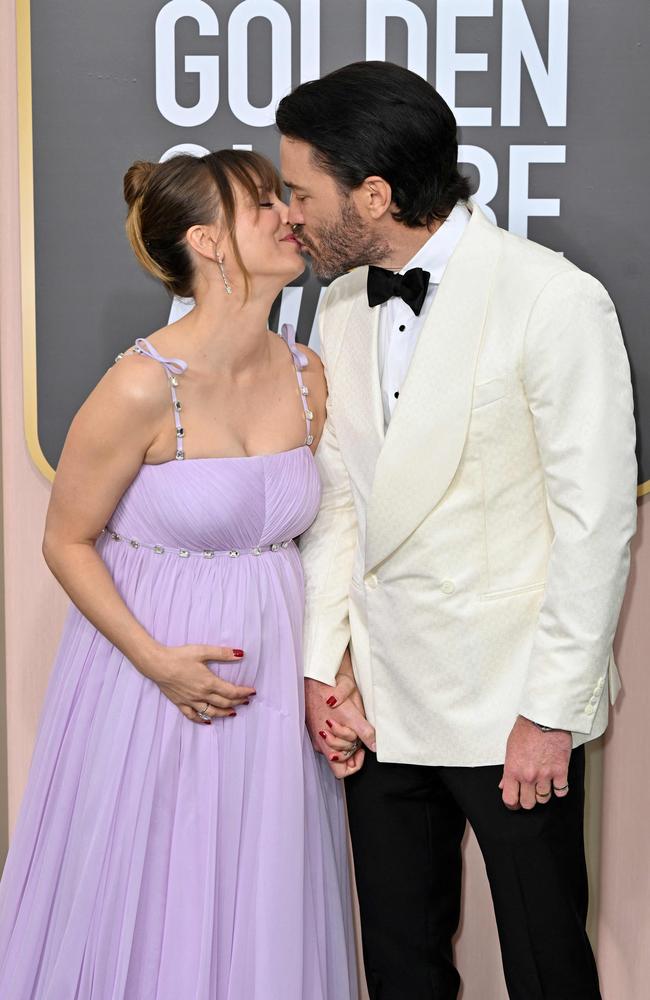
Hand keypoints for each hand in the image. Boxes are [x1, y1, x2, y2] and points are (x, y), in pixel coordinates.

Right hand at [143, 644, 255, 724]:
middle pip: (224, 703)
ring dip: (224, 713)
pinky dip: (202, 720)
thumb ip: (222, 653)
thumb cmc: (179, 656)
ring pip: (211, 712)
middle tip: (246, 701)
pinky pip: (193, 716)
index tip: (252, 692)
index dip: (243, 692)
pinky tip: (208, 721)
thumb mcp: (202, 651)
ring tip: (233, 712)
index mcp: (209, 682)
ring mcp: (190, 701)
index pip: (231, 691)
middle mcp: (201, 694)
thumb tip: (241, 654)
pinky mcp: (180, 703)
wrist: (157, 664)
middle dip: (237, 702)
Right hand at [305, 657, 375, 778]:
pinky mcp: (314, 728)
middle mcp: (322, 743)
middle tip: (358, 733)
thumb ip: (364, 731)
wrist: (315, 676)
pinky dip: (336, 734)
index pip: (342, 771)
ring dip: (344, 741)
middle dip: (351, 749)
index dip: (355, 763)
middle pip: (340, 760)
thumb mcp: (353, 711)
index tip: (361, 749)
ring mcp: (317, 736)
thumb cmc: (332, 690)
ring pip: (333, 749)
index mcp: (330, 743)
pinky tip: (341, 720)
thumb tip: (374, 746)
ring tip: (350, 725)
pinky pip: (327, 740)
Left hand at [499, 715, 571, 809]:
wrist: (543, 718)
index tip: (515, 803)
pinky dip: (560, 789)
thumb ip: (507, 770)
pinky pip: (561, 791)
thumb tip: (503, 784)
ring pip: (544, 799)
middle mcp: (528, 776)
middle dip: (528, 800)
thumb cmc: (526, 730)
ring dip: (543, 794)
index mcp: (513, 770)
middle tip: (529, 794)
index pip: (510, 799)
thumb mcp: (510, 749)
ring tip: (543, 784)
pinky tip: (557, 782)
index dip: (512, 804)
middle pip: (528, 803)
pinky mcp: (560, 771)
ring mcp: (545, 775)